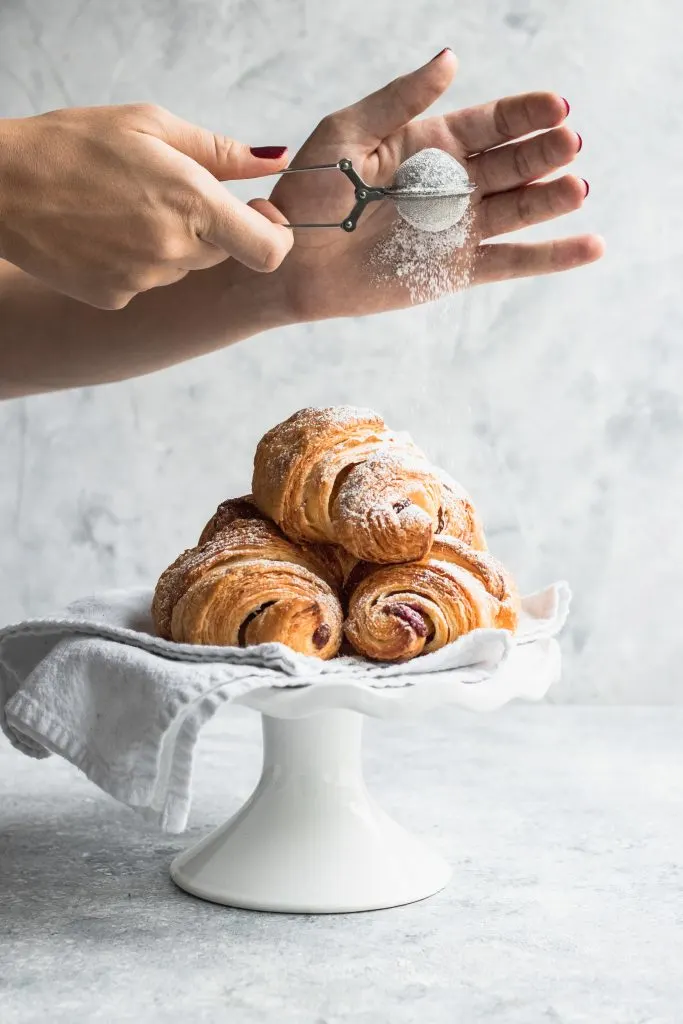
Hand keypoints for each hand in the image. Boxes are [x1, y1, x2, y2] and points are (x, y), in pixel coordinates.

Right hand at [0, 104, 292, 307]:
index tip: (260, 217)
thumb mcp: (150, 125)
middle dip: (212, 229)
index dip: (275, 238)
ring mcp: (144, 280)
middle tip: (170, 195)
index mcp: (192, 203)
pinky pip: (148, 282)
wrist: (1, 186)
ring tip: (126, 209)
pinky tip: (105, 234)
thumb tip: (275, 161)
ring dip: (172, 244)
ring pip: (184, 268)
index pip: (269, 251)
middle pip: (224, 255)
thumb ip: (220, 151)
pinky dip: (137, 262)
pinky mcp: (116, 297)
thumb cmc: (74, 144)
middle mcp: (174, 251)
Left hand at [254, 49, 603, 319]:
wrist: (290, 262)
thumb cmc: (309, 193)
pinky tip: (590, 245)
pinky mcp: (457, 271)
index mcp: (430, 144)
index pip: (489, 124)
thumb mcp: (347, 133)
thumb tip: (451, 60)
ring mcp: (459, 228)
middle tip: (570, 143)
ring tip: (578, 187)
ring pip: (518, 209)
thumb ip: (399, 100)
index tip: (556, 105)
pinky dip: (550, 257)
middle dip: (545, 152)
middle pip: (513, 164)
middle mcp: (453, 184)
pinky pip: (510, 262)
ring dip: (552, 198)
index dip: (524, 114)